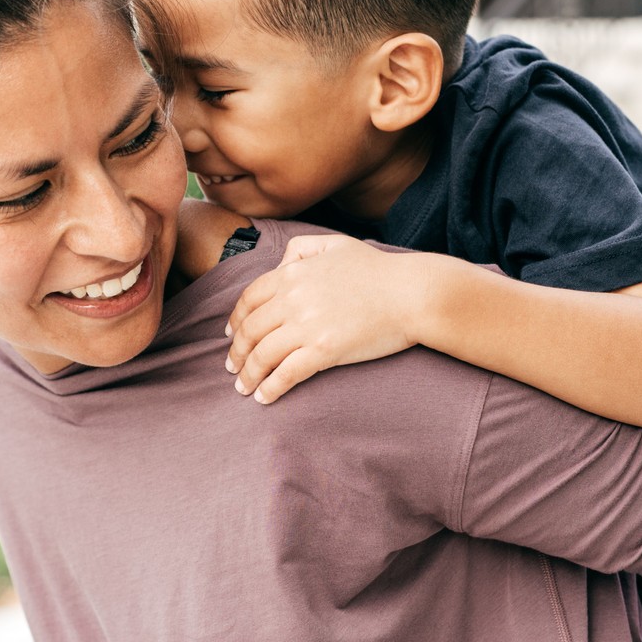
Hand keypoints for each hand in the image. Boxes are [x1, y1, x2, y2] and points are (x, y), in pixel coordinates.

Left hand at [225, 234, 421, 403]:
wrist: (410, 293)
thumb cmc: (377, 270)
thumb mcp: (334, 243)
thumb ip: (300, 248)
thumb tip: (279, 265)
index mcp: (292, 273)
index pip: (249, 299)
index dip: (235, 321)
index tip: (231, 335)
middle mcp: (292, 299)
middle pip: (250, 330)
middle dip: (236, 353)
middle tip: (233, 367)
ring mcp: (306, 326)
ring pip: (262, 355)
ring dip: (248, 375)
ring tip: (244, 388)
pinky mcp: (323, 351)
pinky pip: (285, 374)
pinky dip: (270, 388)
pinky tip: (264, 398)